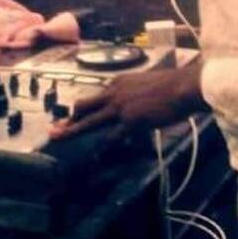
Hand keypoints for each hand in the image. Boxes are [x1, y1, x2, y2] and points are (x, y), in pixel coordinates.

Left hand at [50, 58, 207, 139]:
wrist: (182, 87)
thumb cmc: (172, 85)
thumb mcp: (146, 85)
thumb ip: (135, 95)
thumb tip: (134, 109)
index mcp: (118, 82)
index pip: (96, 97)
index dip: (83, 109)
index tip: (73, 115)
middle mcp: (114, 92)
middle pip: (84, 106)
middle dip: (69, 118)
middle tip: (54, 129)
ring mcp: (120, 106)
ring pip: (90, 120)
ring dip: (72, 130)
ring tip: (58, 138)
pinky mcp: (130, 120)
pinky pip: (113, 137)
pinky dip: (105, 147)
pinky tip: (95, 156)